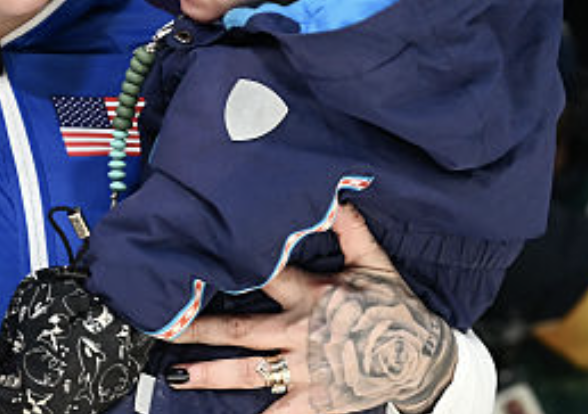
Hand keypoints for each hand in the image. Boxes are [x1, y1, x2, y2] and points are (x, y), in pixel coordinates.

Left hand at [162, 205, 456, 413]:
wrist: (424, 361)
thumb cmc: (395, 310)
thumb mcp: (376, 265)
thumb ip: (351, 231)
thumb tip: (335, 194)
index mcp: (312, 296)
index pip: (266, 273)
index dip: (231, 263)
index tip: (195, 257)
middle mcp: (301, 333)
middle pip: (240, 328)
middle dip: (199, 328)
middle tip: (163, 326)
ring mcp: (304, 370)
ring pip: (249, 371)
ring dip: (210, 373)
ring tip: (177, 375)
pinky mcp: (314, 401)